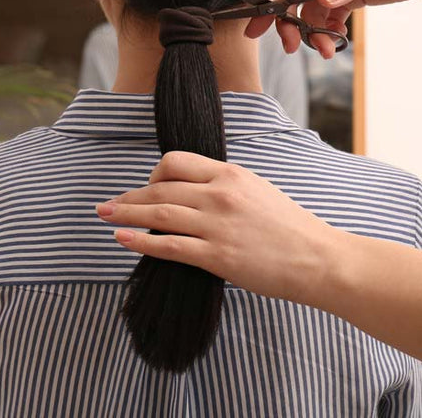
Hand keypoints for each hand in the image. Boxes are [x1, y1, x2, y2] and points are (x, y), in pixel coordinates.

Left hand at [95, 150, 335, 306]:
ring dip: (125, 214)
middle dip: (128, 197)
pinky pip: (168, 245)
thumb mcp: (257, 190)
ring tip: (105, 216)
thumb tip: (192, 192)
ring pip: (158, 214)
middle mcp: (219, 194)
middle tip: (107, 205)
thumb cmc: (289, 227)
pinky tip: (122, 238)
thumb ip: (224, 186)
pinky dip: (140, 241)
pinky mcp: (217, 256)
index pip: (175, 163)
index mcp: (229, 174)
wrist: (317, 258)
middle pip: (159, 188)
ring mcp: (216, 225)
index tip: (145, 188)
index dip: (153, 175)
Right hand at [253, 0, 421, 54]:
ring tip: (327, 51)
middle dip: (291, 24)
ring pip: (310, 12)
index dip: (271, 4)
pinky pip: (328, 17)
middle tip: (293, 47)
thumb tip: (322, 0)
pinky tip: (336, 44)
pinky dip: (328, 32)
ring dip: (313, 33)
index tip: (256, 29)